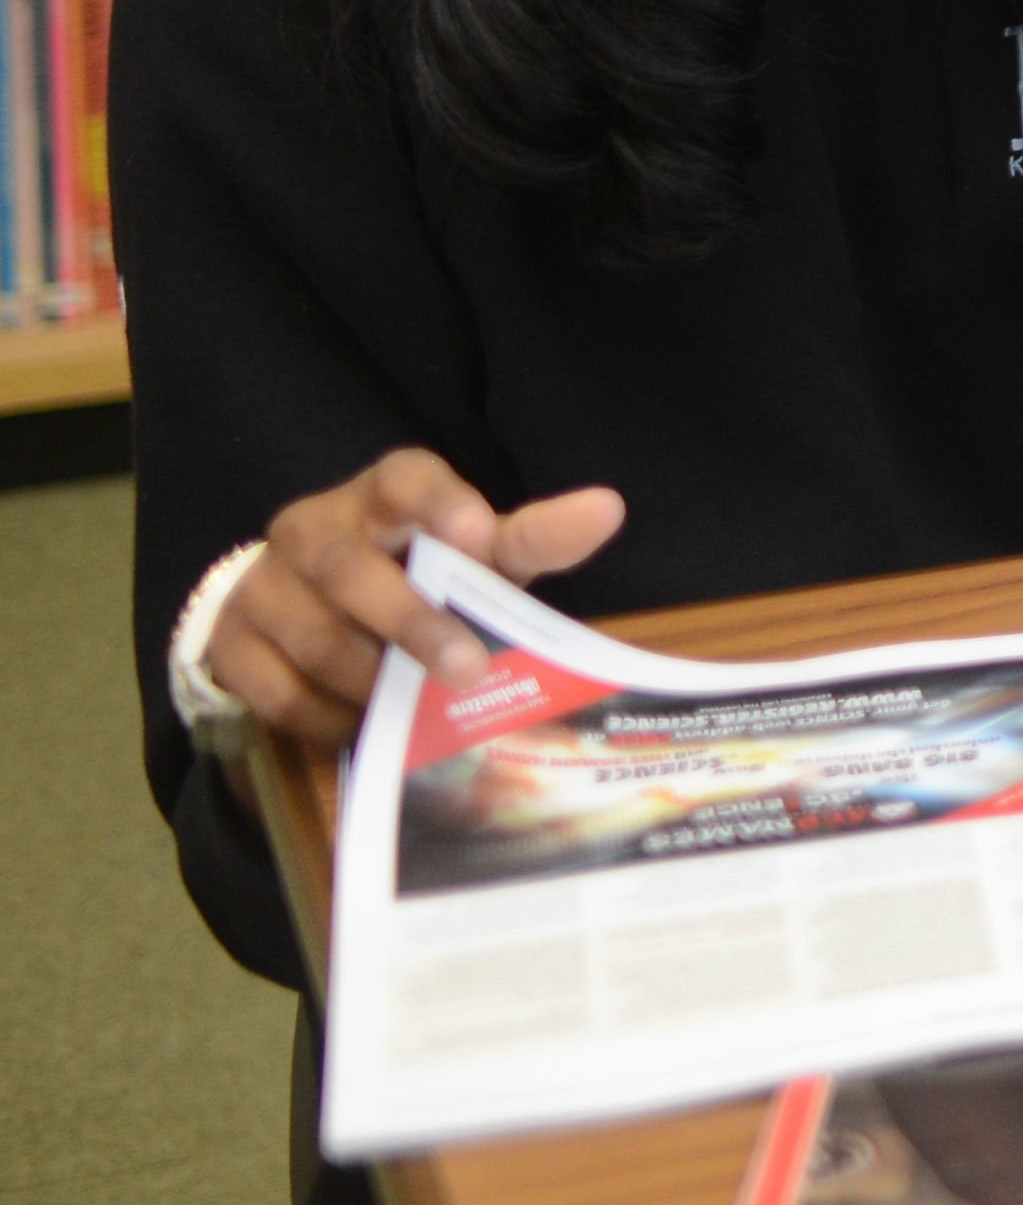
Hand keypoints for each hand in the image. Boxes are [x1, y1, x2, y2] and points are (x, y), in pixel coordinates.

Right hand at [204, 450, 626, 751]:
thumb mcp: (476, 553)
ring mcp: (262, 585)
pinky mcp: (232, 643)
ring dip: (372, 679)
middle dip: (411, 621)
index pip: (404, 478)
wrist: (310, 607)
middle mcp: (312, 527)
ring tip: (417, 708)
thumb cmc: (414, 572)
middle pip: (350, 568)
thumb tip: (608, 508)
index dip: (438, 503)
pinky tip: (363, 726)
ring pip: (314, 636)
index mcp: (381, 494)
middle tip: (468, 668)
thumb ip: (533, 537)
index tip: (478, 534)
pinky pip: (278, 690)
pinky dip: (327, 715)